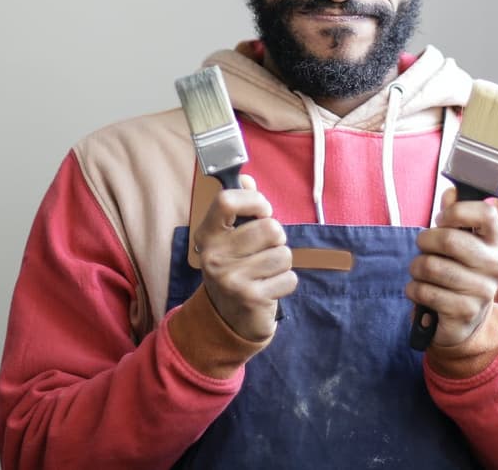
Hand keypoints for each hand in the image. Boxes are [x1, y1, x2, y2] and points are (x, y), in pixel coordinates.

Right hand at [195, 173, 296, 341]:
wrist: (229, 318)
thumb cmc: (237, 267)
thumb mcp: (230, 237)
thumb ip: (239, 207)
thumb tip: (246, 179)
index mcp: (207, 235)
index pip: (227, 201)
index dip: (255, 201)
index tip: (263, 211)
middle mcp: (213, 256)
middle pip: (269, 228)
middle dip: (276, 238)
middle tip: (264, 251)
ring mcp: (230, 279)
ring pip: (283, 253)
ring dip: (281, 263)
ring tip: (265, 272)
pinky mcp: (250, 298)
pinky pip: (289, 277)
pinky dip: (285, 283)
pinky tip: (269, 289)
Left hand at [406, 187, 497, 347]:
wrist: (464, 320)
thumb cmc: (459, 270)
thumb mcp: (461, 241)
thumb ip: (456, 215)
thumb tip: (451, 192)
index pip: (485, 213)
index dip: (456, 211)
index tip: (441, 220)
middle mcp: (497, 266)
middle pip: (449, 240)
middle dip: (425, 241)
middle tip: (423, 247)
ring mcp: (484, 291)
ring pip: (432, 266)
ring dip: (416, 267)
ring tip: (419, 271)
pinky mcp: (466, 312)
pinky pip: (425, 291)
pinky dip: (414, 289)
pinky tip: (419, 290)